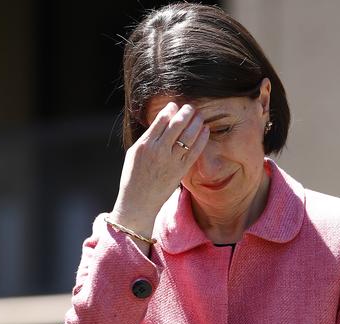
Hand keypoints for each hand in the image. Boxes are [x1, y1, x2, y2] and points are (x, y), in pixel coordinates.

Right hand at [112, 102, 209, 228]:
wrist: (138, 201)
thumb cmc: (134, 176)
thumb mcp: (134, 153)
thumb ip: (148, 137)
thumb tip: (161, 122)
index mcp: (145, 144)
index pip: (161, 120)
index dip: (171, 110)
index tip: (175, 105)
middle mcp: (159, 151)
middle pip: (177, 125)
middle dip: (186, 113)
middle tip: (191, 108)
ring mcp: (171, 161)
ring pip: (188, 137)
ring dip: (196, 123)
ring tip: (200, 116)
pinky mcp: (180, 171)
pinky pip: (194, 152)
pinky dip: (202, 139)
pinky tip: (205, 130)